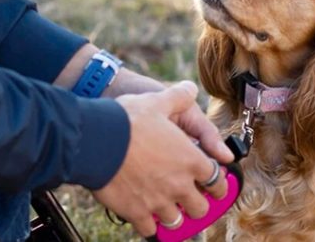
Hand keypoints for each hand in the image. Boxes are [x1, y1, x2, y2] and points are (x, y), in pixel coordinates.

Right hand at [92, 81, 229, 238]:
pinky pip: (150, 229)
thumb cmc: (128, 119)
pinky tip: (143, 215)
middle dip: (196, 203)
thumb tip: (190, 88)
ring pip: (177, 221)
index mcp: (191, 160)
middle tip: (188, 197)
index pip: (218, 182)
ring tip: (166, 208)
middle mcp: (180, 185)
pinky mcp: (137, 213)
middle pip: (200, 208)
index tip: (214, 185)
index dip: (218, 184)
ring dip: (173, 215)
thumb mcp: (157, 101)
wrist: (96, 139)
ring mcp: (159, 202)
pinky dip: (149, 225)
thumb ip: (178, 96)